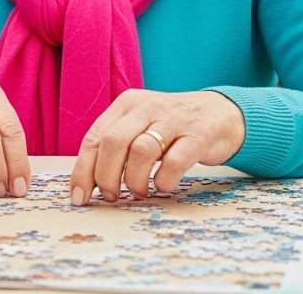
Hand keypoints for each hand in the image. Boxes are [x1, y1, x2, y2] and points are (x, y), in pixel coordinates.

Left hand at [70, 89, 244, 204]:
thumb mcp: (140, 126)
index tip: (80, 197)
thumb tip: (86, 185)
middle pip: (113, 143)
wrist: (222, 114)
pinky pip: (174, 162)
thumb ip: (115, 147)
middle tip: (113, 196)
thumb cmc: (172, 128)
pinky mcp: (198, 135)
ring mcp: (174, 119)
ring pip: (140, 152)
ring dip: (135, 181)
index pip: (94, 138)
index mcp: (127, 104)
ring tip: (140, 192)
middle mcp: (147, 107)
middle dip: (106, 177)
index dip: (83, 172)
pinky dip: (164, 181)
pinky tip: (164, 185)